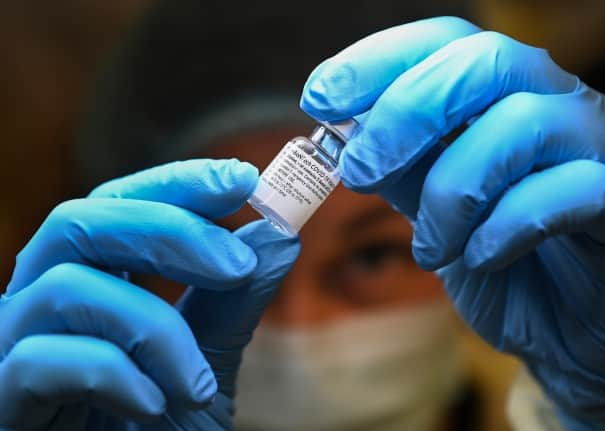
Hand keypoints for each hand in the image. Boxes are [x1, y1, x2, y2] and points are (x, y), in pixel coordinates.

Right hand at [0, 159, 299, 429]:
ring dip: (153, 327)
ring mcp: (13, 344)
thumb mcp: (207, 360)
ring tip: (199, 383)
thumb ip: (233, 301)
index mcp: (91, 279)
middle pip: (81, 219)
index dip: (178, 184)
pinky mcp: (2, 396)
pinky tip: (153, 405)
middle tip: (237, 263)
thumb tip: (278, 236)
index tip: (244, 180)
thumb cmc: (159, 429)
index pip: (120, 203)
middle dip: (169, 231)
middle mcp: (43, 299)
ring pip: (67, 285)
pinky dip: (112, 375)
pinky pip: (40, 358)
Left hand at [301, 16, 604, 429]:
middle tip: (361, 171)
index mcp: (501, 97)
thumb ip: (400, 170)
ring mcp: (595, 146)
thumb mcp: (434, 210)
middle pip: (485, 60)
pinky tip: (478, 258)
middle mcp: (552, 104)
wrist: (569, 328)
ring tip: (429, 247)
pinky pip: (570, 191)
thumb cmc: (501, 260)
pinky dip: (505, 227)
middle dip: (407, 112)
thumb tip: (344, 140)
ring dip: (451, 190)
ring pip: (522, 123)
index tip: (319, 98)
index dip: (377, 60)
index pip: (443, 43)